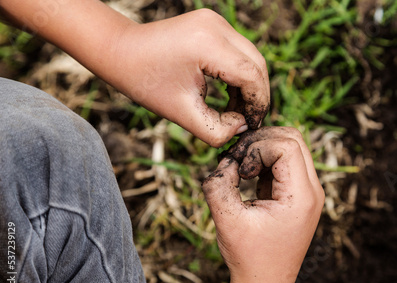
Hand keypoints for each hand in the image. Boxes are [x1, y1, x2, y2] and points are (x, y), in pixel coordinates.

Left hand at [0, 3, 268, 147]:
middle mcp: (217, 27)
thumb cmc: (145, 82)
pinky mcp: (213, 23)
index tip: (252, 125)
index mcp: (208, 45)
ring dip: (249, 85)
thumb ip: (216, 129)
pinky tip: (230, 94)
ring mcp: (216, 21)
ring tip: (237, 110)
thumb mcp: (181, 113)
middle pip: (257, 64)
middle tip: (248, 120)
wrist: (120, 51)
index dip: (257, 104)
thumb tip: (242, 127)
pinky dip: (239, 73)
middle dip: (257, 95)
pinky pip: (239, 51)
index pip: (252, 76)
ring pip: (251, 57)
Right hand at [202, 127, 324, 282]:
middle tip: (238, 163)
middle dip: (261, 142)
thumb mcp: (226, 219)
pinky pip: (286, 162)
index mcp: (302, 197)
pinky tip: (248, 178)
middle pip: (293, 138)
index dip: (257, 147)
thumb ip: (218, 183)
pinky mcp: (299, 194)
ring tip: (241, 171)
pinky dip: (265, 161)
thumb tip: (224, 160)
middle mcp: (312, 191)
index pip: (287, 145)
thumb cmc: (249, 257)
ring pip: (291, 146)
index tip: (239, 171)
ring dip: (263, 149)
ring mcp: (309, 192)